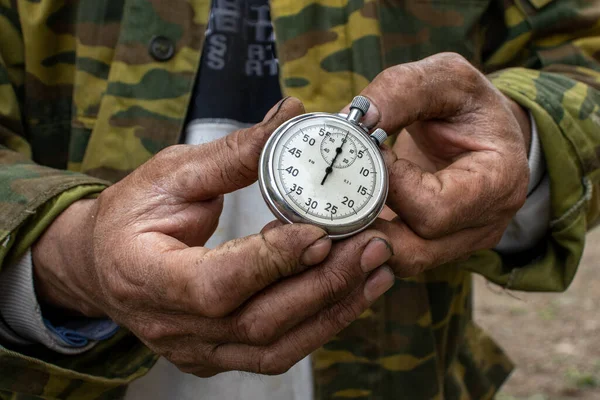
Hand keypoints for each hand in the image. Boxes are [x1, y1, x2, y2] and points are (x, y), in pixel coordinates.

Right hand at [32, 97, 394, 375]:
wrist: (103, 263)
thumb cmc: (131, 214)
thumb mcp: (172, 173)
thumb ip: (234, 153)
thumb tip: (292, 116)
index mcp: (144, 276)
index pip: (214, 284)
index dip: (271, 261)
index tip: (320, 230)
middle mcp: (170, 325)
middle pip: (257, 322)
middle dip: (322, 285)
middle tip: (370, 245)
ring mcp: (196, 349)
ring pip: (274, 346)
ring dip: (333, 309)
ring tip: (375, 269)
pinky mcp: (218, 355)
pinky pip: (275, 352)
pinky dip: (320, 325)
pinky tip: (353, 294)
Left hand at [345, 52, 530, 276]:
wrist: (480, 130)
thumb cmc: (468, 103)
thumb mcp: (445, 78)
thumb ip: (401, 92)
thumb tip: (352, 121)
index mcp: (498, 183)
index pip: (434, 209)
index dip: (389, 185)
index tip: (365, 151)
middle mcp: (484, 225)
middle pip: (416, 250)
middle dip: (365, 226)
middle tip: (327, 197)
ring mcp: (459, 243)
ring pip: (401, 263)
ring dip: (359, 243)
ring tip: (326, 211)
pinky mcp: (436, 248)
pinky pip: (396, 258)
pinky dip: (364, 246)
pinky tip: (339, 221)